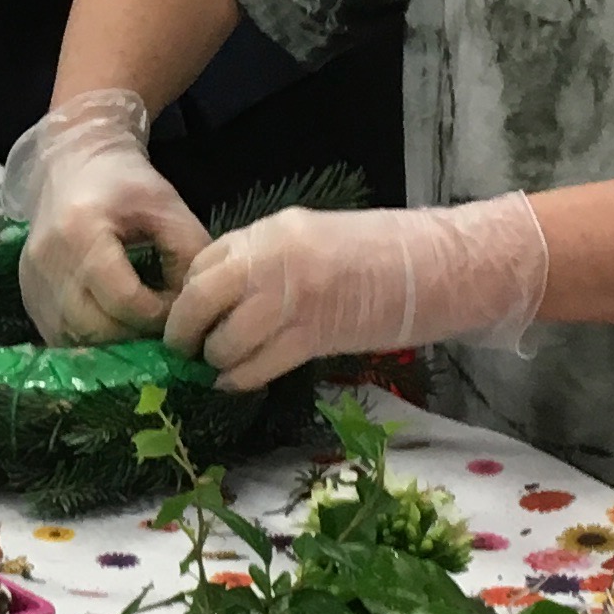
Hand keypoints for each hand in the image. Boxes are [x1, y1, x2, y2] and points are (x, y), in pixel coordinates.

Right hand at [9, 90, 209, 341]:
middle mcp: (48, 262)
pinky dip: (89, 339)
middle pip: (96, 327)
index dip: (158, 314)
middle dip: (136, 334)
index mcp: (81, 231)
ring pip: (76, 340)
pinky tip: (111, 322)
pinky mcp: (28, 296)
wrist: (73, 165)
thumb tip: (190, 308)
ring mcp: (32, 282)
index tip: (177, 306)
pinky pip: (60, 337)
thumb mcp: (167, 207)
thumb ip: (188, 254)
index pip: (123, 299)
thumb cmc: (125, 184)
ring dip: (113, 342)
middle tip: (160, 322)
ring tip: (137, 323)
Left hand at [162, 195, 549, 387]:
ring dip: (215, 358)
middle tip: (181, 348)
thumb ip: (264, 259)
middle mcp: (272, 260)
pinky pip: (256, 365)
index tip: (186, 314)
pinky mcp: (312, 336)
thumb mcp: (309, 239)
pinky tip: (234, 381)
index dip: (188, 293)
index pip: (204, 262)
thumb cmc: (375, 253)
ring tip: (216, 366)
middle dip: (183, 329)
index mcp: (270, 232)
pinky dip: (238, 378)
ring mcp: (290, 298)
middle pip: (199, 298)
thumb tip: (222, 291)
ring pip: (225, 338)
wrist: (432, 267)